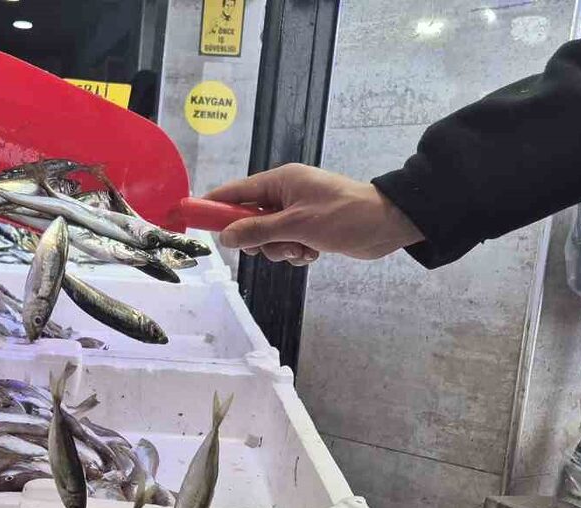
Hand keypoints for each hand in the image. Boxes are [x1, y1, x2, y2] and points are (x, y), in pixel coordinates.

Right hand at [205, 164, 424, 263]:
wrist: (388, 223)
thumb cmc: (344, 216)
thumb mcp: (296, 224)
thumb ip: (257, 230)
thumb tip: (225, 236)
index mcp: (279, 181)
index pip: (234, 192)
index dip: (212, 207)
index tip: (192, 220)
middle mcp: (285, 194)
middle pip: (248, 220)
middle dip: (258, 239)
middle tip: (273, 245)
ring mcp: (297, 211)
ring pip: (268, 237)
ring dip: (280, 249)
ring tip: (302, 248)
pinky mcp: (310, 228)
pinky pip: (287, 244)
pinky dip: (296, 252)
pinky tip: (313, 253)